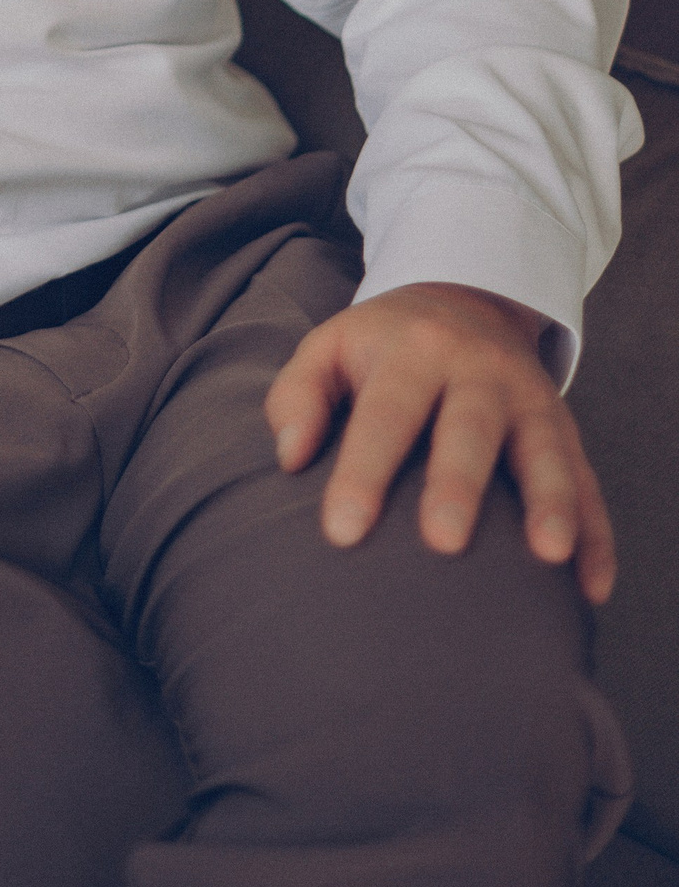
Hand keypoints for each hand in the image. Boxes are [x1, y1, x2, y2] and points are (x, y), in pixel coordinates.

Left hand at [265, 282, 614, 601]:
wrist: (465, 298)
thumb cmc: (382, 344)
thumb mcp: (329, 346)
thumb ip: (298, 396)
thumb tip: (290, 458)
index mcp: (414, 352)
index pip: (386, 414)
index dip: (363, 473)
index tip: (342, 532)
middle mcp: (479, 372)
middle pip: (470, 428)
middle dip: (459, 484)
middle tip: (445, 542)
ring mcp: (530, 400)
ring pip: (545, 451)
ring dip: (551, 501)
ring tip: (548, 556)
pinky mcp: (565, 430)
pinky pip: (588, 482)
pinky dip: (597, 535)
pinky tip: (592, 588)